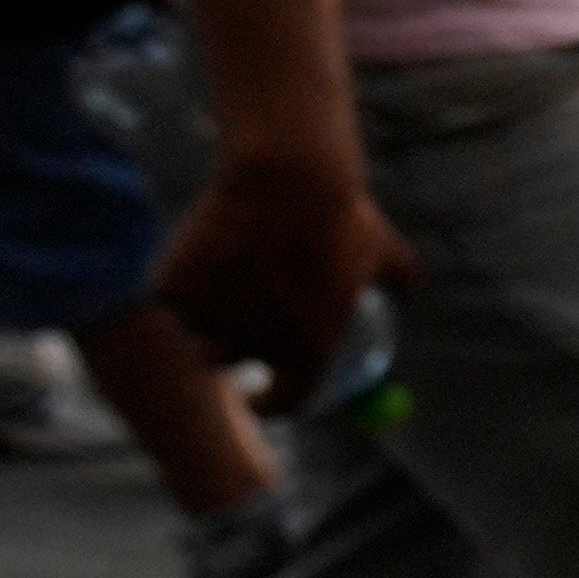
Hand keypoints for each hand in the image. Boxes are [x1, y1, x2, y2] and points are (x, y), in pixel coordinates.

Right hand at [154, 149, 403, 386]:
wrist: (288, 174)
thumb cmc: (340, 214)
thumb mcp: (383, 249)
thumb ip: (400, 278)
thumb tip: (405, 289)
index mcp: (310, 349)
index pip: (288, 400)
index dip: (274, 402)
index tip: (264, 394)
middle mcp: (256, 345)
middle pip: (231, 360)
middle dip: (234, 340)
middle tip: (243, 306)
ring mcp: (209, 320)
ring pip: (199, 325)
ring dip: (209, 308)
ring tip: (236, 260)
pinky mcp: (172, 291)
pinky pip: (174, 293)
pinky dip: (185, 276)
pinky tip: (210, 242)